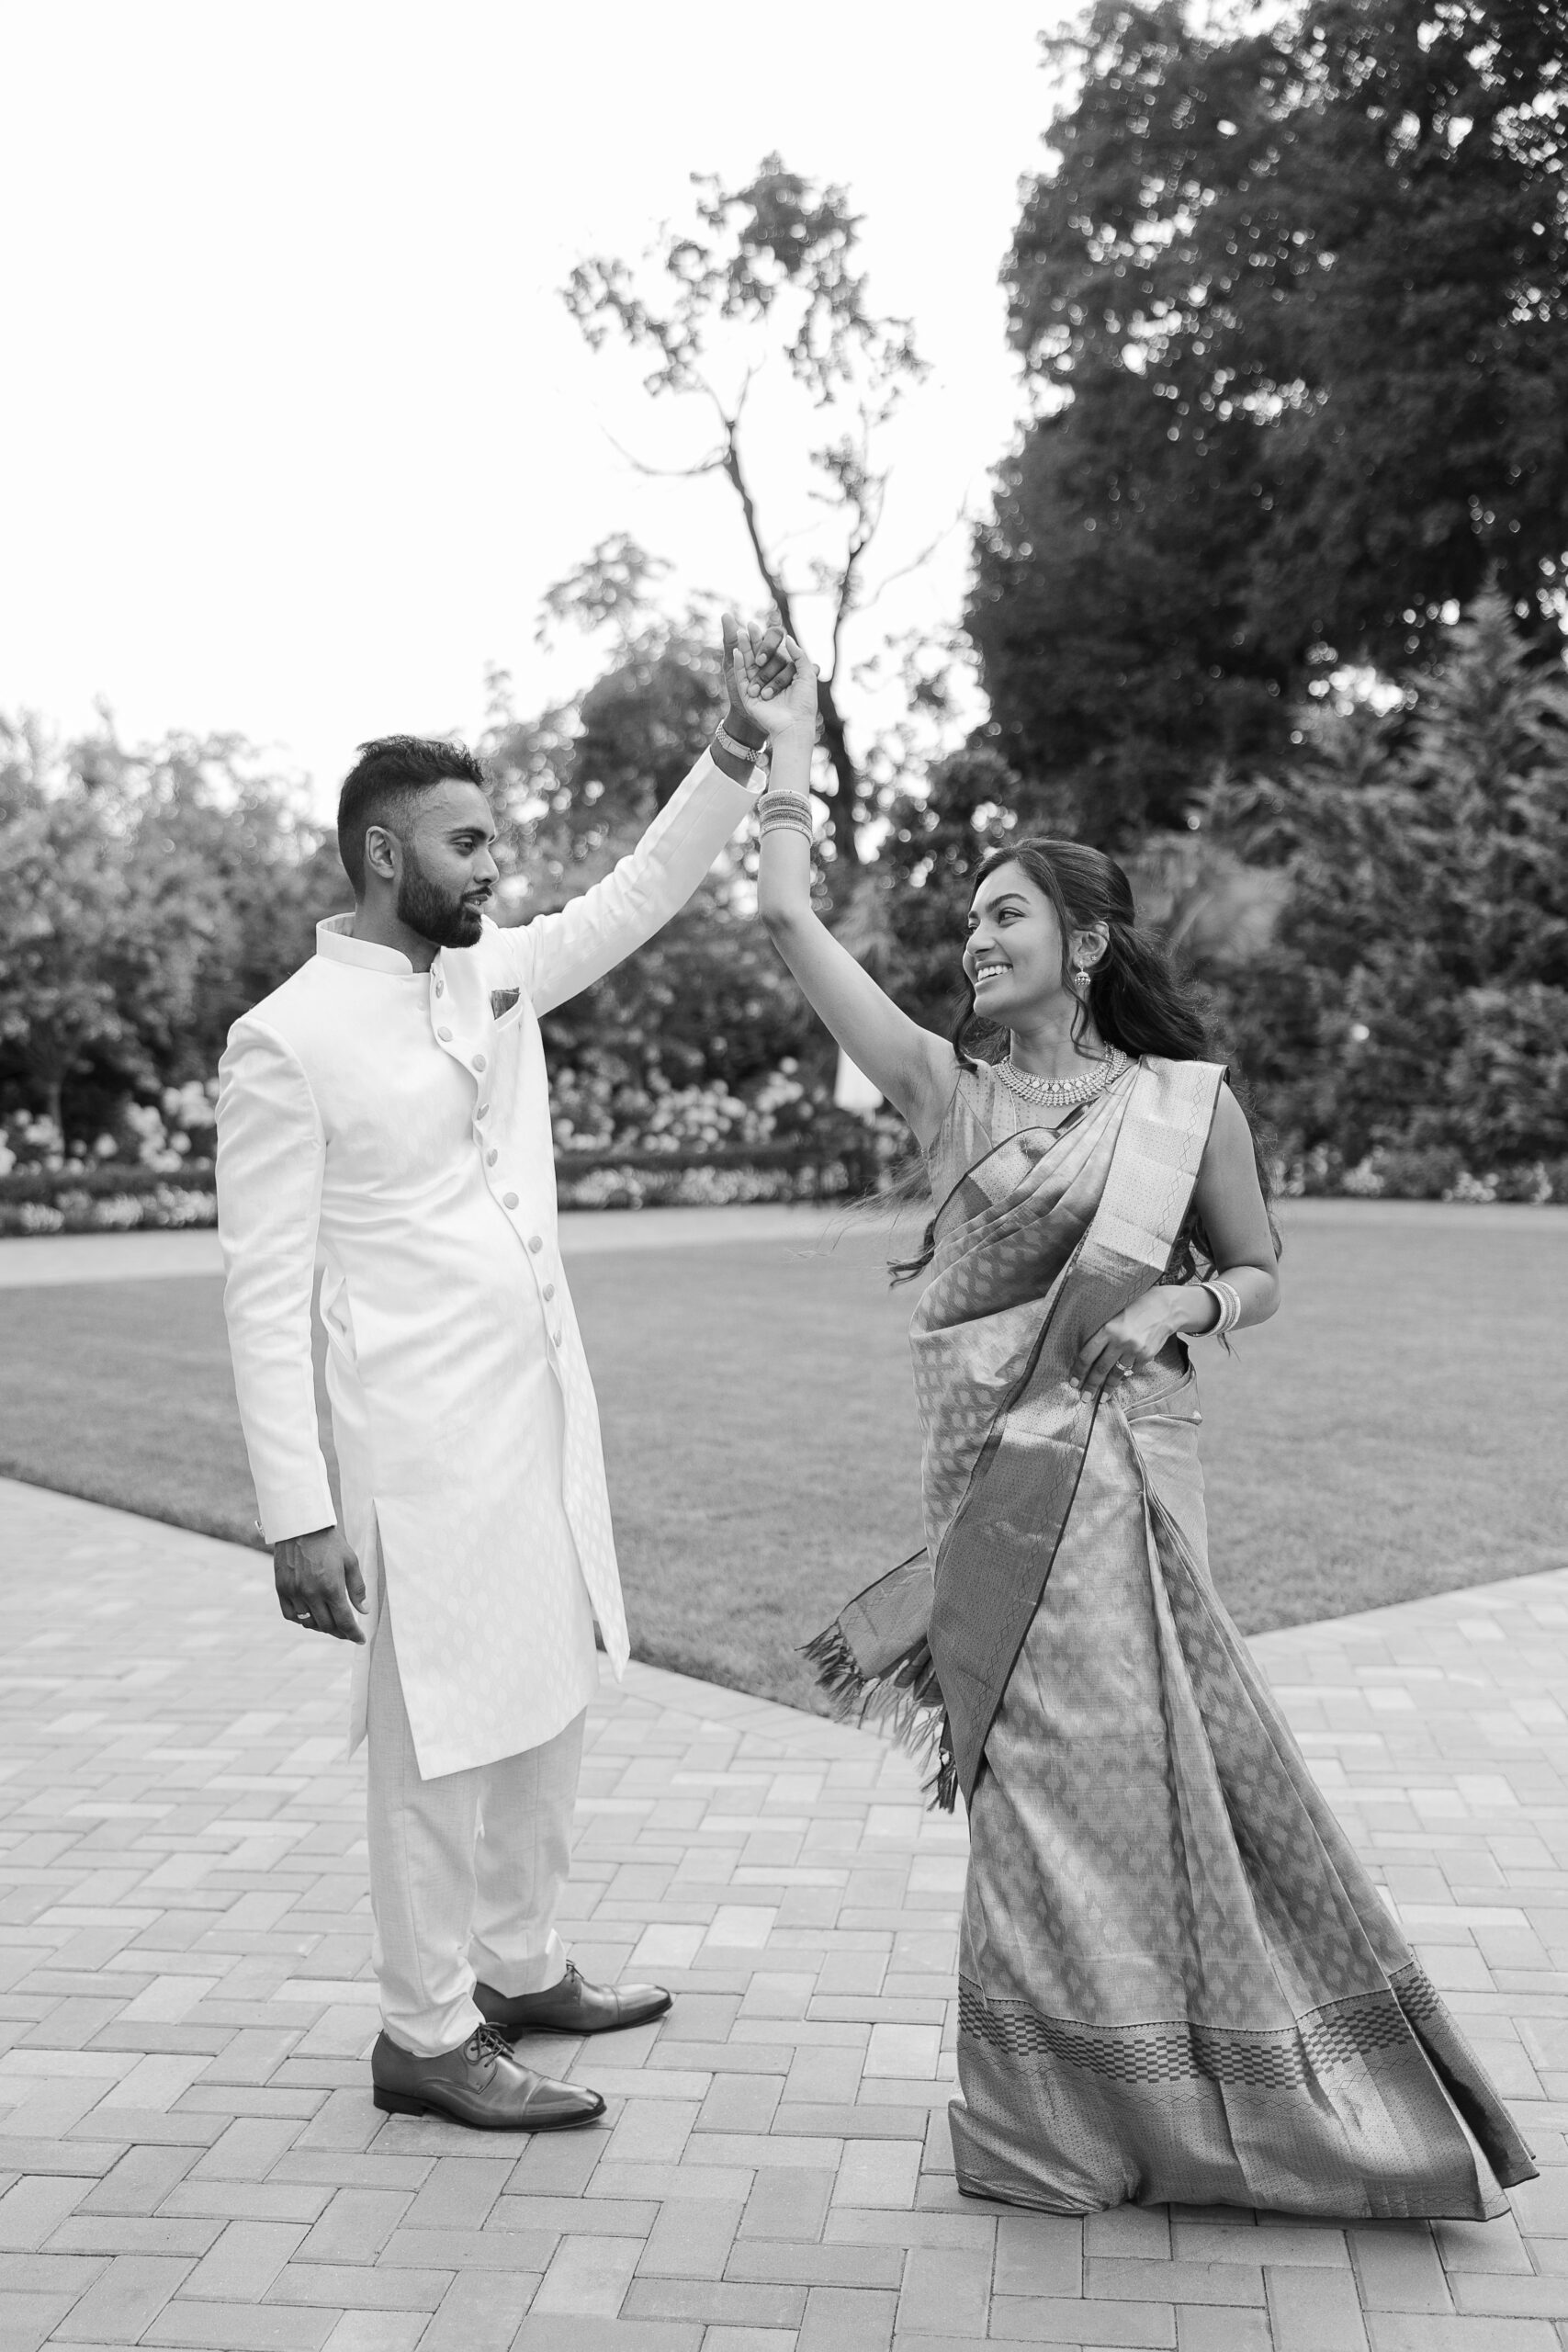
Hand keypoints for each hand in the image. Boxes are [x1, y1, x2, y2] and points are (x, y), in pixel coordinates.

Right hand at [274, 1525, 366, 1642]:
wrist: (302, 1526)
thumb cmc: (330, 1542)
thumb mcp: (350, 1562)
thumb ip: (357, 1589)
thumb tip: (364, 1611)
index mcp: (331, 1587)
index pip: (344, 1621)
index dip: (353, 1634)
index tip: (360, 1639)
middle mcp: (311, 1593)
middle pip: (327, 1626)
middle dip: (340, 1632)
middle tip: (347, 1631)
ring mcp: (294, 1592)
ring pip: (308, 1623)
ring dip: (321, 1627)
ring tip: (330, 1624)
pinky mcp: (281, 1589)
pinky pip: (290, 1615)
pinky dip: (301, 1620)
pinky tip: (310, 1616)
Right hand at [727, 621, 817, 739]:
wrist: (794, 725)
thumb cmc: (804, 703)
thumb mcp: (807, 675)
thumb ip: (799, 655)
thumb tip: (787, 638)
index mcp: (783, 677)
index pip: (774, 655)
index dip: (768, 642)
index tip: (764, 627)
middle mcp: (769, 682)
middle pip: (759, 658)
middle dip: (754, 642)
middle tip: (749, 625)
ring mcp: (758, 689)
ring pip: (749, 666)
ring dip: (744, 649)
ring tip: (739, 633)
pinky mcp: (749, 697)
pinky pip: (742, 678)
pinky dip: (739, 665)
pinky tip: (737, 651)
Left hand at [1070, 1290, 1180, 1397]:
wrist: (1164, 1308)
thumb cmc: (1134, 1311)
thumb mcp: (1114, 1318)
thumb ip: (1103, 1336)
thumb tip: (1090, 1358)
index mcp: (1108, 1329)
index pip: (1088, 1355)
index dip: (1079, 1370)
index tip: (1073, 1382)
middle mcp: (1121, 1341)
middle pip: (1101, 1368)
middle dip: (1091, 1385)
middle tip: (1085, 1398)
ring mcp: (1135, 1350)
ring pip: (1117, 1373)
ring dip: (1108, 1388)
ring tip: (1102, 1398)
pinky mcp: (1147, 1355)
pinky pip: (1132, 1370)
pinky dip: (1125, 1376)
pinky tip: (1119, 1382)